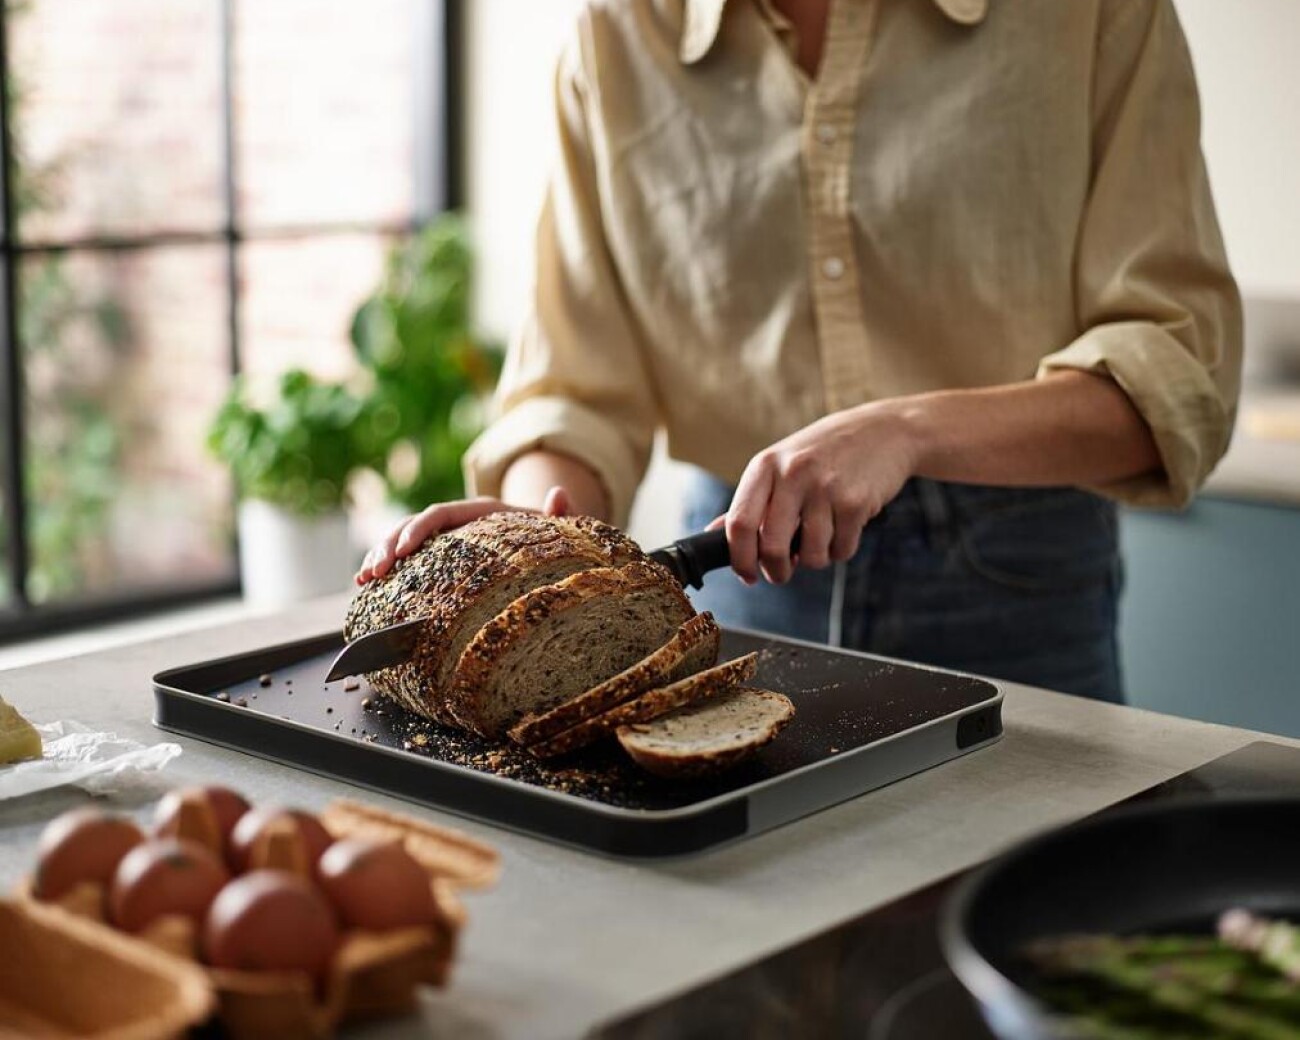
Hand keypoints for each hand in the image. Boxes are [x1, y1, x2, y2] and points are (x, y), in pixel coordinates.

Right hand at [355, 486, 571, 583]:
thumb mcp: (562, 530)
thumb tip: (559, 493)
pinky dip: (387, 568)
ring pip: (405, 540)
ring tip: (363, 580)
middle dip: (389, 545)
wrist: (550, 548)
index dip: (419, 530)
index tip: (401, 552)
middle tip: (374, 573)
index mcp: (482, 512)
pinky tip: (365, 587)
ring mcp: (449, 540)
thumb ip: (563, 514)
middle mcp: (461, 522)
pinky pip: (408, 559)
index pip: (442, 513)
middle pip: (415, 525)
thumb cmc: (556, 541)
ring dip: (380, 556)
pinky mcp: (443, 558)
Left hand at [725, 403, 917, 584]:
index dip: (740, 559)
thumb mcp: (782, 464)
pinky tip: (844, 528)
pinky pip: (841, 550)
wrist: (885, 431)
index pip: (738, 523)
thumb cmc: (825, 452)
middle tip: (782, 572)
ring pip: (811, 555)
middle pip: (771, 547)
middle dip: (776, 571)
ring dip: (814, 560)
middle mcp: (792, 474)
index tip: (747, 574)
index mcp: (766, 466)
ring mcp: (826, 488)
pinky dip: (841, 550)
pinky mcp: (856, 503)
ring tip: (821, 538)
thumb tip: (714, 532)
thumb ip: (751, 500)